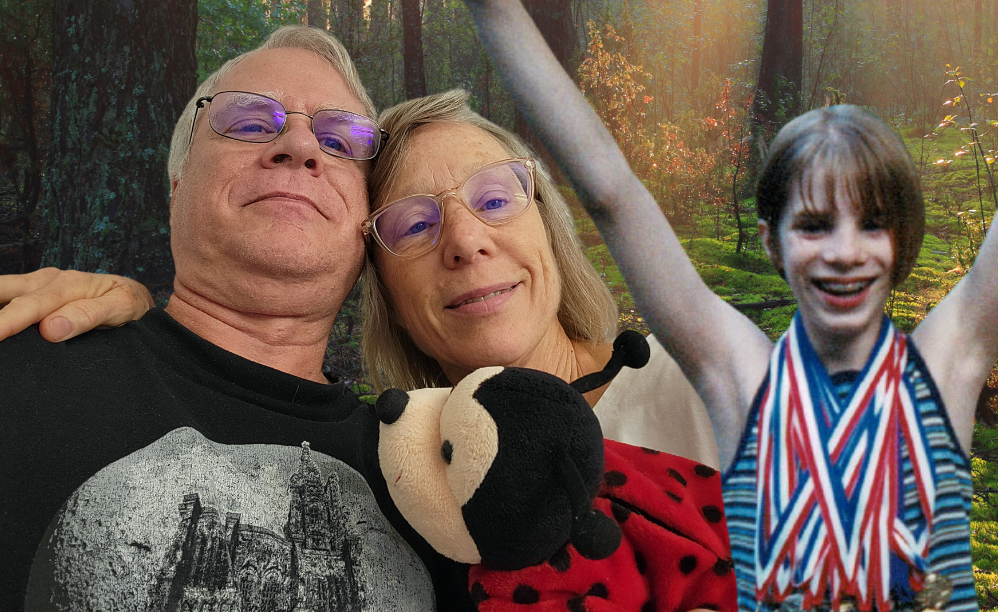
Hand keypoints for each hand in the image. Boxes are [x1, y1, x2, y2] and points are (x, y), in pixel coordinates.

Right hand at [0, 268, 154, 341]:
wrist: (136, 297)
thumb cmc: (130, 302)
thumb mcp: (122, 307)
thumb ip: (88, 316)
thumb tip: (51, 329)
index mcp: (70, 284)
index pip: (31, 306)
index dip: (8, 322)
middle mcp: (50, 280)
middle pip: (8, 295)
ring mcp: (40, 285)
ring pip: (4, 292)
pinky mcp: (36, 292)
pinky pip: (9, 297)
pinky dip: (1, 305)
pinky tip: (1, 321)